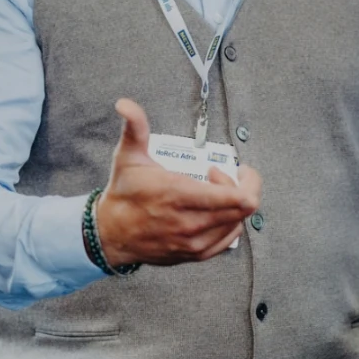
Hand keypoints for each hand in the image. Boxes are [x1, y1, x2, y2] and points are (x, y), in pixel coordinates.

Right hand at [95, 98, 261, 268]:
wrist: (110, 232)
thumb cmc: (123, 194)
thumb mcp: (128, 156)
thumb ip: (134, 127)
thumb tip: (125, 105)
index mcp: (178, 194)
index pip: (238, 198)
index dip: (248, 181)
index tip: (238, 169)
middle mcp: (189, 222)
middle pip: (243, 210)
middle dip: (240, 188)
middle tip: (223, 177)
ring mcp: (193, 241)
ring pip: (236, 224)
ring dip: (232, 206)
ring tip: (215, 193)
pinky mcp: (194, 253)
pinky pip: (227, 240)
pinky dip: (227, 224)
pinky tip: (214, 212)